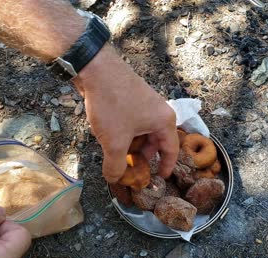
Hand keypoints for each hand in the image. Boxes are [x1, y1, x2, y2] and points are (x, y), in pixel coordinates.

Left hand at [73, 45, 178, 182]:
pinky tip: (110, 138)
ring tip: (117, 155)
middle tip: (131, 169)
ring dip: (132, 145)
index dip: (165, 167)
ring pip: (142, 132)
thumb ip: (116, 165)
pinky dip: (126, 133)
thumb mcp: (114, 141)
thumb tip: (114, 179)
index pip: (171, 150)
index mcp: (165, 121)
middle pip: (156, 142)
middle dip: (143, 157)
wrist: (96, 69)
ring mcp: (146, 103)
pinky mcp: (132, 98)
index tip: (158, 178)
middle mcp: (160, 112)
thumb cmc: (112, 105)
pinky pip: (133, 122)